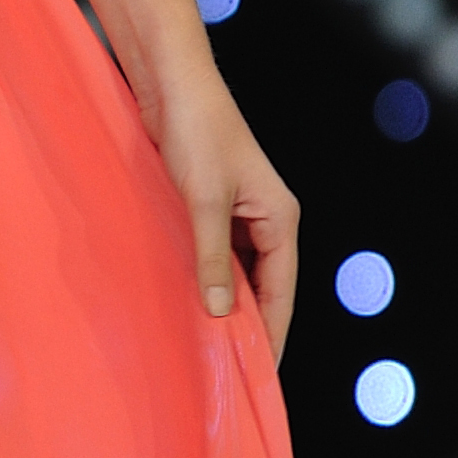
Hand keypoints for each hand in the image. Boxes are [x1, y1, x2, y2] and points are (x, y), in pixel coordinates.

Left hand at [143, 70, 298, 366]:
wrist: (174, 84)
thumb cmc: (197, 131)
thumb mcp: (204, 201)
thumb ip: (213, 257)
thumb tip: (223, 310)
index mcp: (280, 218)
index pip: (282, 291)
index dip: (272, 333)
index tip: (260, 373)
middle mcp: (268, 218)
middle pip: (265, 286)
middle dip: (249, 324)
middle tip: (229, 367)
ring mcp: (241, 213)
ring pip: (239, 271)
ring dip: (225, 301)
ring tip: (208, 342)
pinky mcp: (214, 206)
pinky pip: (217, 253)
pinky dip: (207, 277)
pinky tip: (189, 298)